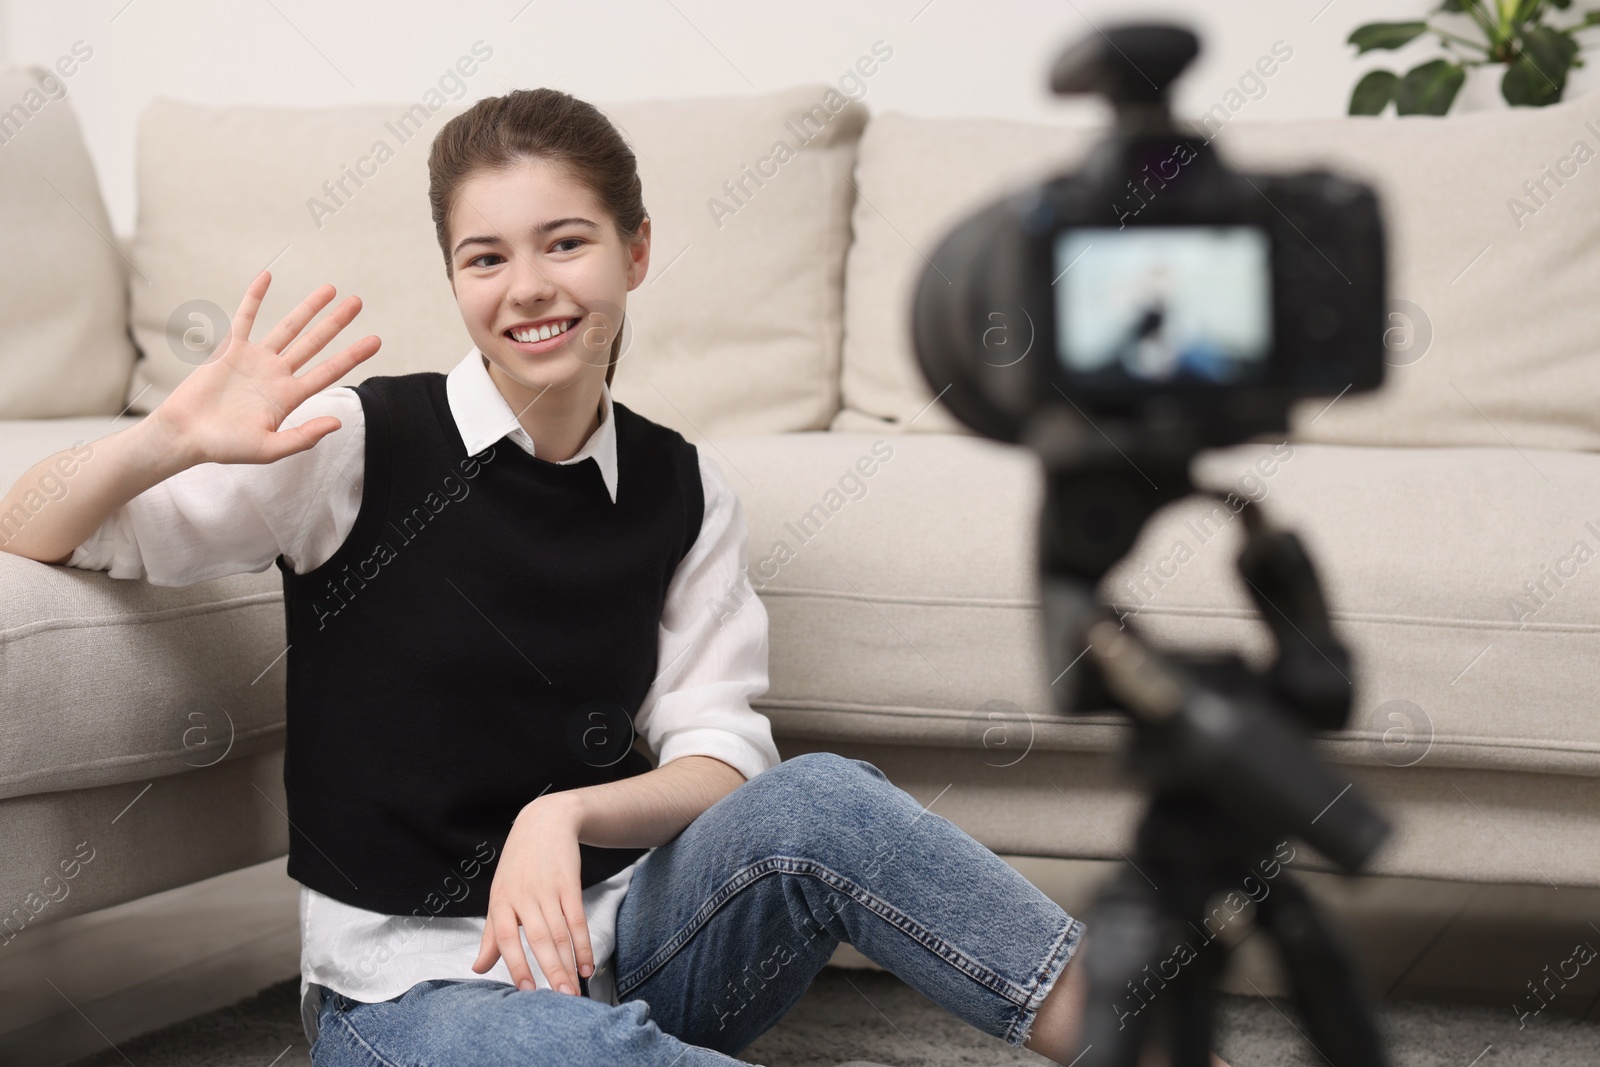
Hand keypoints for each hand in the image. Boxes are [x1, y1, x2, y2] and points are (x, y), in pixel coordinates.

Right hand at [149, 270, 380, 467]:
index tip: (376, 340)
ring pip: (288, 328)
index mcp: (290, 397)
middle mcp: (277, 375)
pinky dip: (254, 298)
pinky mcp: (230, 351)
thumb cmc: (224, 447)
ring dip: (308, 308)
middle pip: (314, 343)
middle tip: (358, 302)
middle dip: (336, 322)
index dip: (353, 355)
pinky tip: (267, 277)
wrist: (185, 436)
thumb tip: (337, 421)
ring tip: (330, 289)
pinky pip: (245, 318)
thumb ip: (303, 437)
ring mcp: (255, 360)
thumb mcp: (268, 450)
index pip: (329, 371)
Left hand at [471, 793, 592, 995]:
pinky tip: (586, 963)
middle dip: (550, 971)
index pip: (507, 939)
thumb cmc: (518, 866)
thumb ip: (492, 935)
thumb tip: (478, 968)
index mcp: (501, 902)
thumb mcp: (499, 896)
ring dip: (569, 963)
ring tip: (575, 989)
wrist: (544, 822)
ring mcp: (548, 889)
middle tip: (560, 999)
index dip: (517, 966)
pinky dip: (583, 943)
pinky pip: (577, 919)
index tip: (527, 992)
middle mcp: (523, 896)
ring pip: (560, 933)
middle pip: (539, 939)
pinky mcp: (569, 884)